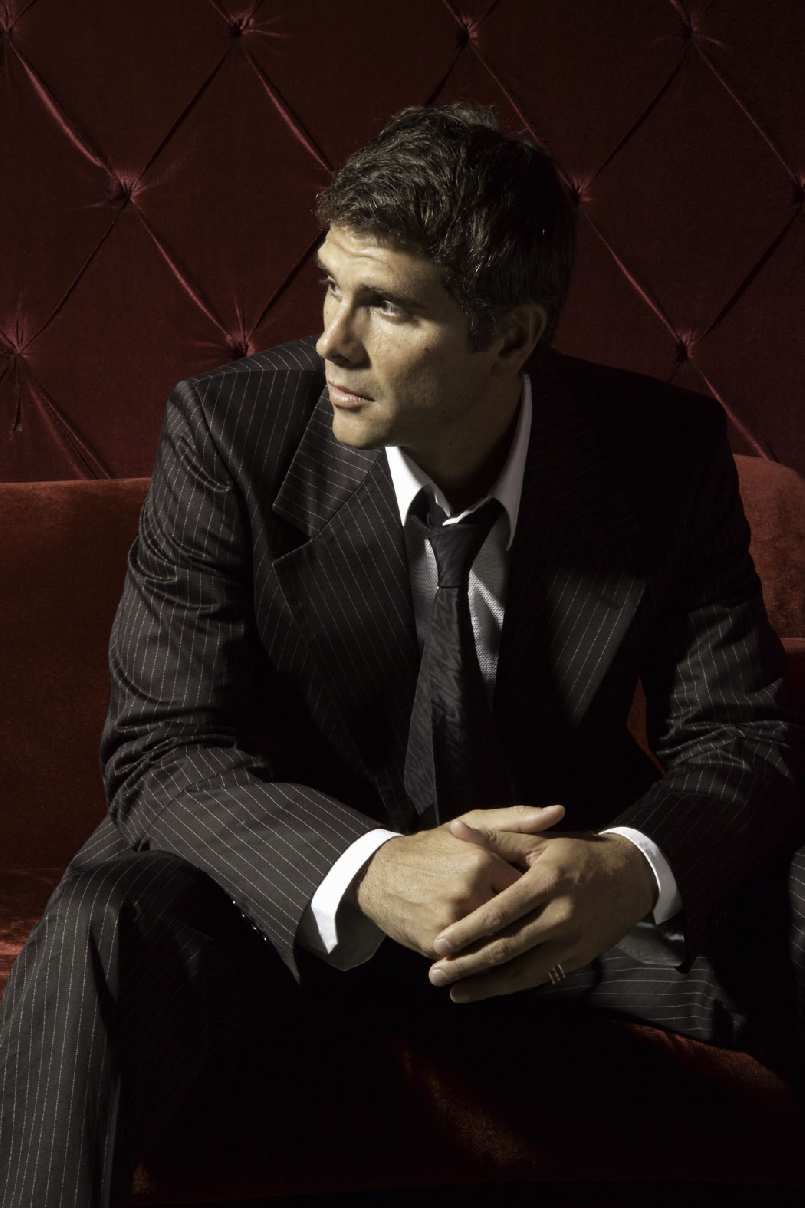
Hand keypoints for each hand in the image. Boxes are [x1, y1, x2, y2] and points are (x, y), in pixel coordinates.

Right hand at [349, 804, 564, 956]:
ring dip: (508, 951)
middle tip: (541, 934)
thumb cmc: (433, 847)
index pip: (528, 889)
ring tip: (523, 954)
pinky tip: (492, 966)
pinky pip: (469, 958)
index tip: (547, 904)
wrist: (380, 874)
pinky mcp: (434, 942)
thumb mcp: (472, 824)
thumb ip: (517, 820)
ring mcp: (451, 918)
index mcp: (483, 860)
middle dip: (528, 928)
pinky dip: (481, 964)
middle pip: (515, 920)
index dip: (537, 899)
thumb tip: (559, 811)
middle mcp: (469, 889)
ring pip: (494, 944)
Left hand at [427, 825, 657, 1001]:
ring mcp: (572, 940)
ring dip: (488, 986)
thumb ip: (495, 839)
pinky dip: (513, 986)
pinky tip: (489, 991)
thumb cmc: (577, 854)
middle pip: (508, 947)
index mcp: (546, 881)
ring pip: (524, 971)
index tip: (439, 944)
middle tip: (436, 976)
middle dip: (469, 965)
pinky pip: (542, 976)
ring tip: (455, 993)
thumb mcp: (539, 841)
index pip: (500, 911)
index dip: (468, 930)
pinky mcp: (580, 958)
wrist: (631, 877)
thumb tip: (455, 830)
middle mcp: (560, 914)